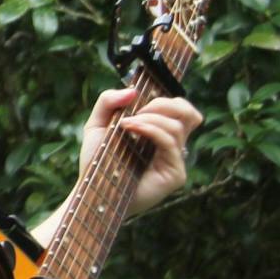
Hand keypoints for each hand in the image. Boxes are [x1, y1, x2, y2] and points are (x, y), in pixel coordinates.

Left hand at [82, 88, 200, 215]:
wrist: (92, 188)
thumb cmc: (97, 160)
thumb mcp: (96, 123)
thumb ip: (108, 101)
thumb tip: (132, 90)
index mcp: (159, 131)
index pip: (180, 108)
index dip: (167, 97)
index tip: (142, 93)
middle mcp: (171, 144)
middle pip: (188, 112)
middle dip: (163, 103)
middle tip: (138, 109)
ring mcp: (175, 159)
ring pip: (177, 125)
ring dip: (150, 117)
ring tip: (126, 123)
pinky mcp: (175, 173)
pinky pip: (170, 142)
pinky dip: (151, 129)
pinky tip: (131, 129)